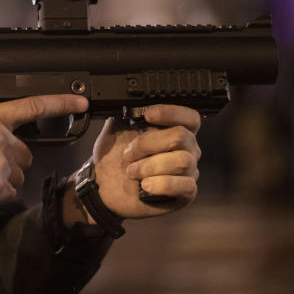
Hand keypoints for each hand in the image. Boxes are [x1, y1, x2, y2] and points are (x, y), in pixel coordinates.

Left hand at [67, 105, 200, 224]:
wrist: (105, 187)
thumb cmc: (114, 158)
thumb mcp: (117, 129)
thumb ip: (128, 113)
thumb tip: (132, 100)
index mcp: (175, 131)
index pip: (189, 117)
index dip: (171, 113)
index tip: (148, 114)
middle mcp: (187, 150)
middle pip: (180, 137)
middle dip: (148, 144)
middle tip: (129, 154)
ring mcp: (188, 172)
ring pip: (181, 161)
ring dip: (150, 166)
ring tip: (133, 172)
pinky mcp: (185, 193)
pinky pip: (183, 186)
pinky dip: (160, 184)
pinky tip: (145, 186)